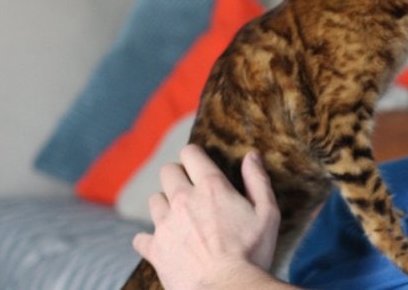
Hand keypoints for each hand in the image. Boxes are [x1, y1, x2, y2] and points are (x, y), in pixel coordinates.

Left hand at [133, 144, 281, 288]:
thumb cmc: (252, 253)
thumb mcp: (267, 214)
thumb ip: (258, 180)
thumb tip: (251, 155)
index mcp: (211, 187)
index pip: (191, 153)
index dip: (195, 156)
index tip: (200, 165)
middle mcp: (183, 199)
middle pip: (167, 171)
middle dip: (178, 176)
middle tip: (191, 192)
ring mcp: (165, 224)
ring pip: (154, 200)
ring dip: (165, 205)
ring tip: (180, 219)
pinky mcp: (155, 249)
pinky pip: (140, 237)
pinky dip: (149, 239)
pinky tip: (163, 244)